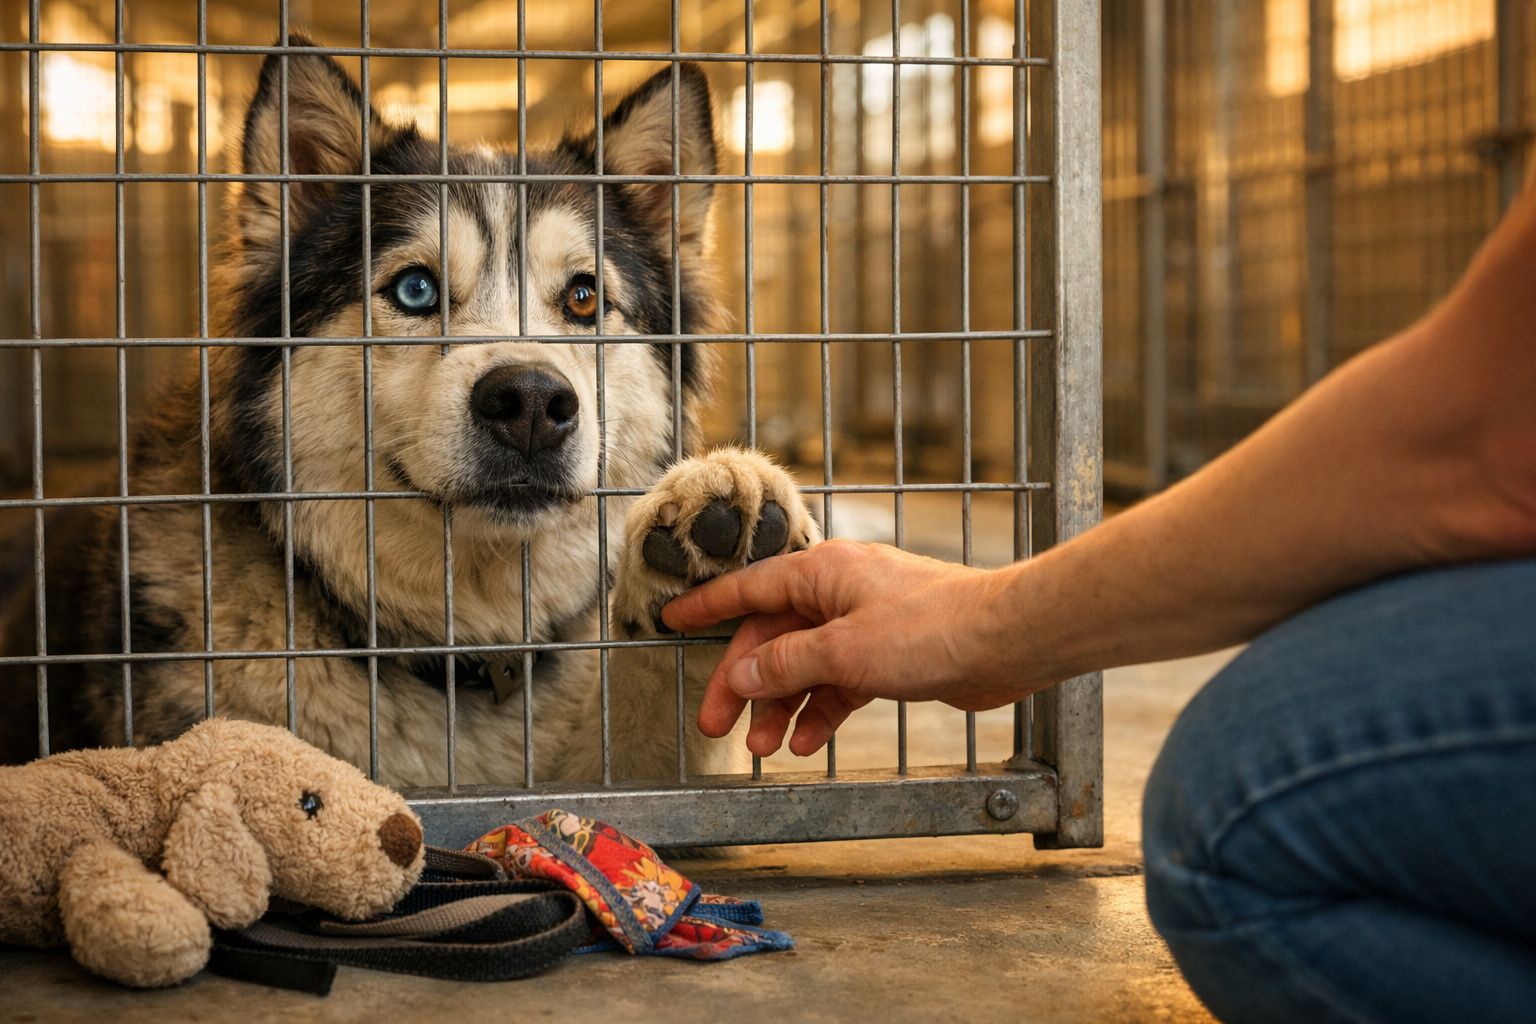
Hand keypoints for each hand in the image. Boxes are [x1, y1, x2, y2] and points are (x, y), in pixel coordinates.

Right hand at [661, 540, 1008, 756]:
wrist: (1003, 641)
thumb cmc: (929, 629)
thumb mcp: (843, 651)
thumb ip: (787, 663)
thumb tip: (741, 673)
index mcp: (820, 572)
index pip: (748, 589)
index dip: (707, 608)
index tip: (670, 620)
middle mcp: (837, 592)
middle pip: (772, 638)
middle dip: (743, 683)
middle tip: (715, 725)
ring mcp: (863, 623)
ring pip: (804, 666)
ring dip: (781, 706)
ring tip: (763, 748)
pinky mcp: (887, 654)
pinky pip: (837, 683)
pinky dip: (819, 711)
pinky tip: (805, 742)